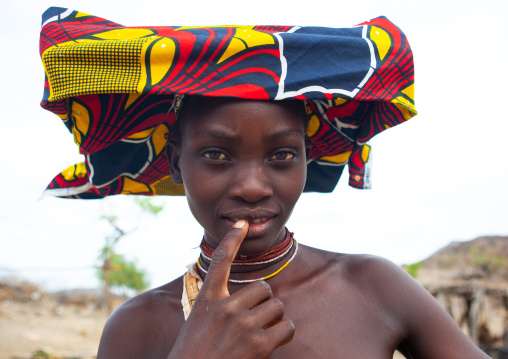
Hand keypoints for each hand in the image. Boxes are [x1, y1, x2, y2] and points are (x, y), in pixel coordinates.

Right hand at [168, 220, 294, 358]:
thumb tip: (241, 298)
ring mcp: (243, 325)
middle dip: (265, 301)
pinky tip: (274, 341)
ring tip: (262, 332)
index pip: (220, 261)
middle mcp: (226, 307)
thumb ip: (216, 306)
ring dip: (274, 317)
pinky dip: (284, 333)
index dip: (232, 239)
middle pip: (263, 287)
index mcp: (207, 299)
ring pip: (277, 306)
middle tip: (257, 316)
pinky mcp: (259, 345)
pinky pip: (287, 327)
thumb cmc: (193, 354)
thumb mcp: (197, 322)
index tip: (242, 223)